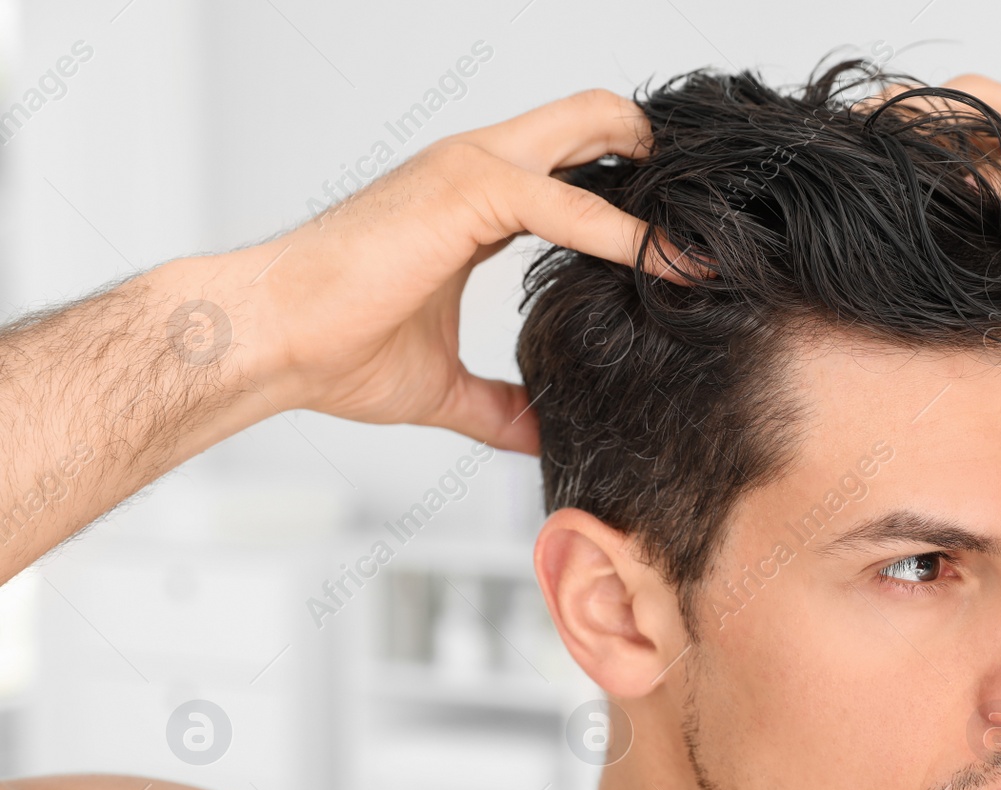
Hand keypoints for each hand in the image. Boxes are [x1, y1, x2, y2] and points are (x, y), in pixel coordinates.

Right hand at [207, 89, 689, 453]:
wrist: (269, 343)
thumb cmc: (335, 351)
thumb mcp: (443, 386)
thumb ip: (499, 403)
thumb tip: (539, 438)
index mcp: (475, 202)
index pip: (573, 167)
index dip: (630, 190)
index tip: (682, 238)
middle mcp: (477, 168)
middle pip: (590, 121)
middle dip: (655, 155)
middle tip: (712, 215)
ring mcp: (469, 169)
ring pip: (589, 132)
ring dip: (655, 183)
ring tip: (713, 241)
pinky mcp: (464, 191)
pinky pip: (565, 201)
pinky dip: (621, 232)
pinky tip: (666, 267)